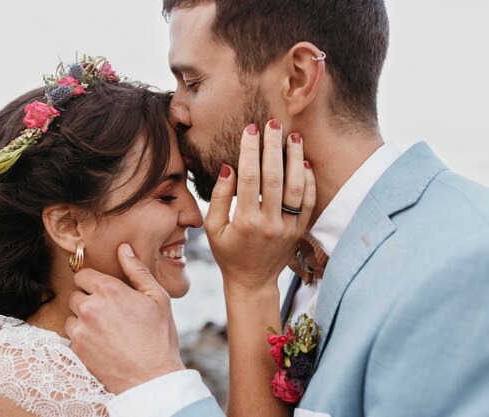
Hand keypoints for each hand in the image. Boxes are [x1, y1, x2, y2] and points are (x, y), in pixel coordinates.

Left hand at [65, 243, 183, 393]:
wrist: (151, 378)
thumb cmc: (158, 336)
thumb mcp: (157, 297)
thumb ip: (137, 270)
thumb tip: (124, 248)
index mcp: (109, 290)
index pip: (83, 275)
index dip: (93, 281)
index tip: (104, 291)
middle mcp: (90, 307)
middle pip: (75, 294)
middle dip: (88, 300)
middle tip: (109, 312)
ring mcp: (80, 330)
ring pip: (72, 316)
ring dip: (83, 319)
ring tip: (106, 329)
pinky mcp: (76, 350)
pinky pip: (72, 336)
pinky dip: (83, 338)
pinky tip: (102, 343)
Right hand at [205, 120, 315, 293]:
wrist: (252, 281)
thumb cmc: (228, 253)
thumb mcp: (213, 228)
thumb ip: (218, 197)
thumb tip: (228, 167)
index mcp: (245, 221)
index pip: (249, 177)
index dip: (250, 151)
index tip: (250, 130)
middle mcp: (270, 223)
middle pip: (275, 177)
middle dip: (273, 146)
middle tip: (273, 123)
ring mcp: (288, 227)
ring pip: (297, 187)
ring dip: (295, 158)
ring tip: (293, 136)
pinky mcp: (300, 231)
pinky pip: (309, 202)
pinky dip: (309, 180)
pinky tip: (304, 161)